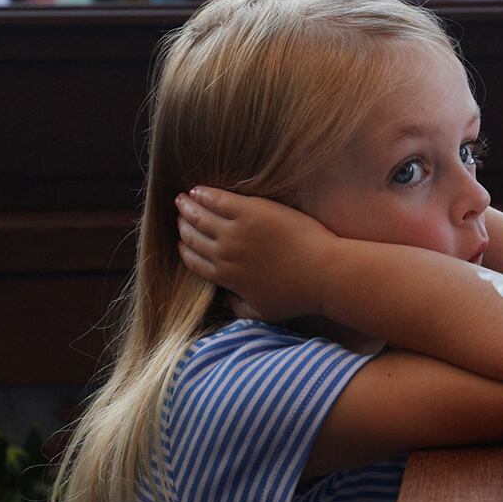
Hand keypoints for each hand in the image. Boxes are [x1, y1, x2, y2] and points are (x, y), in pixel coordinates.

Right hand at [175, 187, 334, 319]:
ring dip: (187, 207)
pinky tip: (198, 189)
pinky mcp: (250, 211)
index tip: (181, 243)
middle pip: (193, 238)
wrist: (322, 273)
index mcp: (226, 277)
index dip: (185, 250)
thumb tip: (225, 300)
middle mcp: (224, 254)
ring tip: (182, 199)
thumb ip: (239, 308)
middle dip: (183, 226)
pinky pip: (218, 200)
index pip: (194, 262)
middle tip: (180, 215)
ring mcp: (235, 232)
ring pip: (200, 217)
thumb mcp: (262, 312)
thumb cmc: (298, 294)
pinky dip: (204, 194)